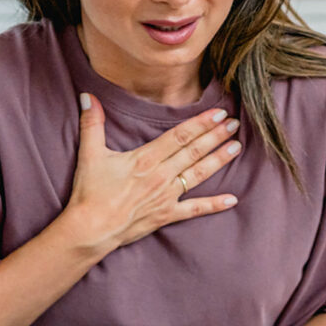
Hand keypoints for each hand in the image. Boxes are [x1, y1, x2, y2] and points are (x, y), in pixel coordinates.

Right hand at [63, 93, 242, 254]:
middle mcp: (161, 175)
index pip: (180, 136)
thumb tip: (88, 95)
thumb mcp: (90, 154)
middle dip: (216, 136)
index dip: (201, 123)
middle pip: (194, 152)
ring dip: (219, 160)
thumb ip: (92, 123)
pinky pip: (195, 210)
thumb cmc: (90, 193)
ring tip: (237, 148)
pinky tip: (232, 200)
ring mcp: (167, 196)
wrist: (91, 229)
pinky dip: (214, 205)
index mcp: (146, 158)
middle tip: (236, 124)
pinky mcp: (166, 215)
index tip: (219, 113)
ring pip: (199, 175)